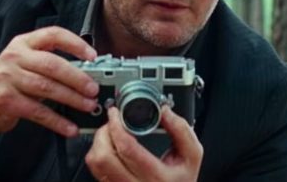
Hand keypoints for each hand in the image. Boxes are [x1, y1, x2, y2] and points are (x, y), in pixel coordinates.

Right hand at [0, 26, 98, 136]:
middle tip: (94, 88)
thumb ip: (49, 64)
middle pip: (52, 64)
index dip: (75, 43)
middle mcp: (14, 57)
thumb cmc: (7, 83)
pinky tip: (69, 127)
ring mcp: (7, 78)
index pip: (52, 35)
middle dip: (77, 78)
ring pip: (47, 88)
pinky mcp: (5, 101)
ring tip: (87, 106)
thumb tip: (86, 75)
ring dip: (72, 99)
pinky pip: (38, 112)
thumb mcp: (24, 64)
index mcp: (23, 43)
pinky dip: (57, 121)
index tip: (92, 55)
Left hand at [85, 106, 203, 181]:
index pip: (126, 148)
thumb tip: (165, 111)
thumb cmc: (182, 179)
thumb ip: (181, 130)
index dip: (116, 126)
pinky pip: (97, 171)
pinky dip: (99, 156)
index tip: (115, 113)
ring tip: (111, 136)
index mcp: (156, 176)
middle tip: (112, 124)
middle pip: (103, 157)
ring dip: (99, 144)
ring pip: (95, 165)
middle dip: (103, 134)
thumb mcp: (192, 155)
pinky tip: (112, 150)